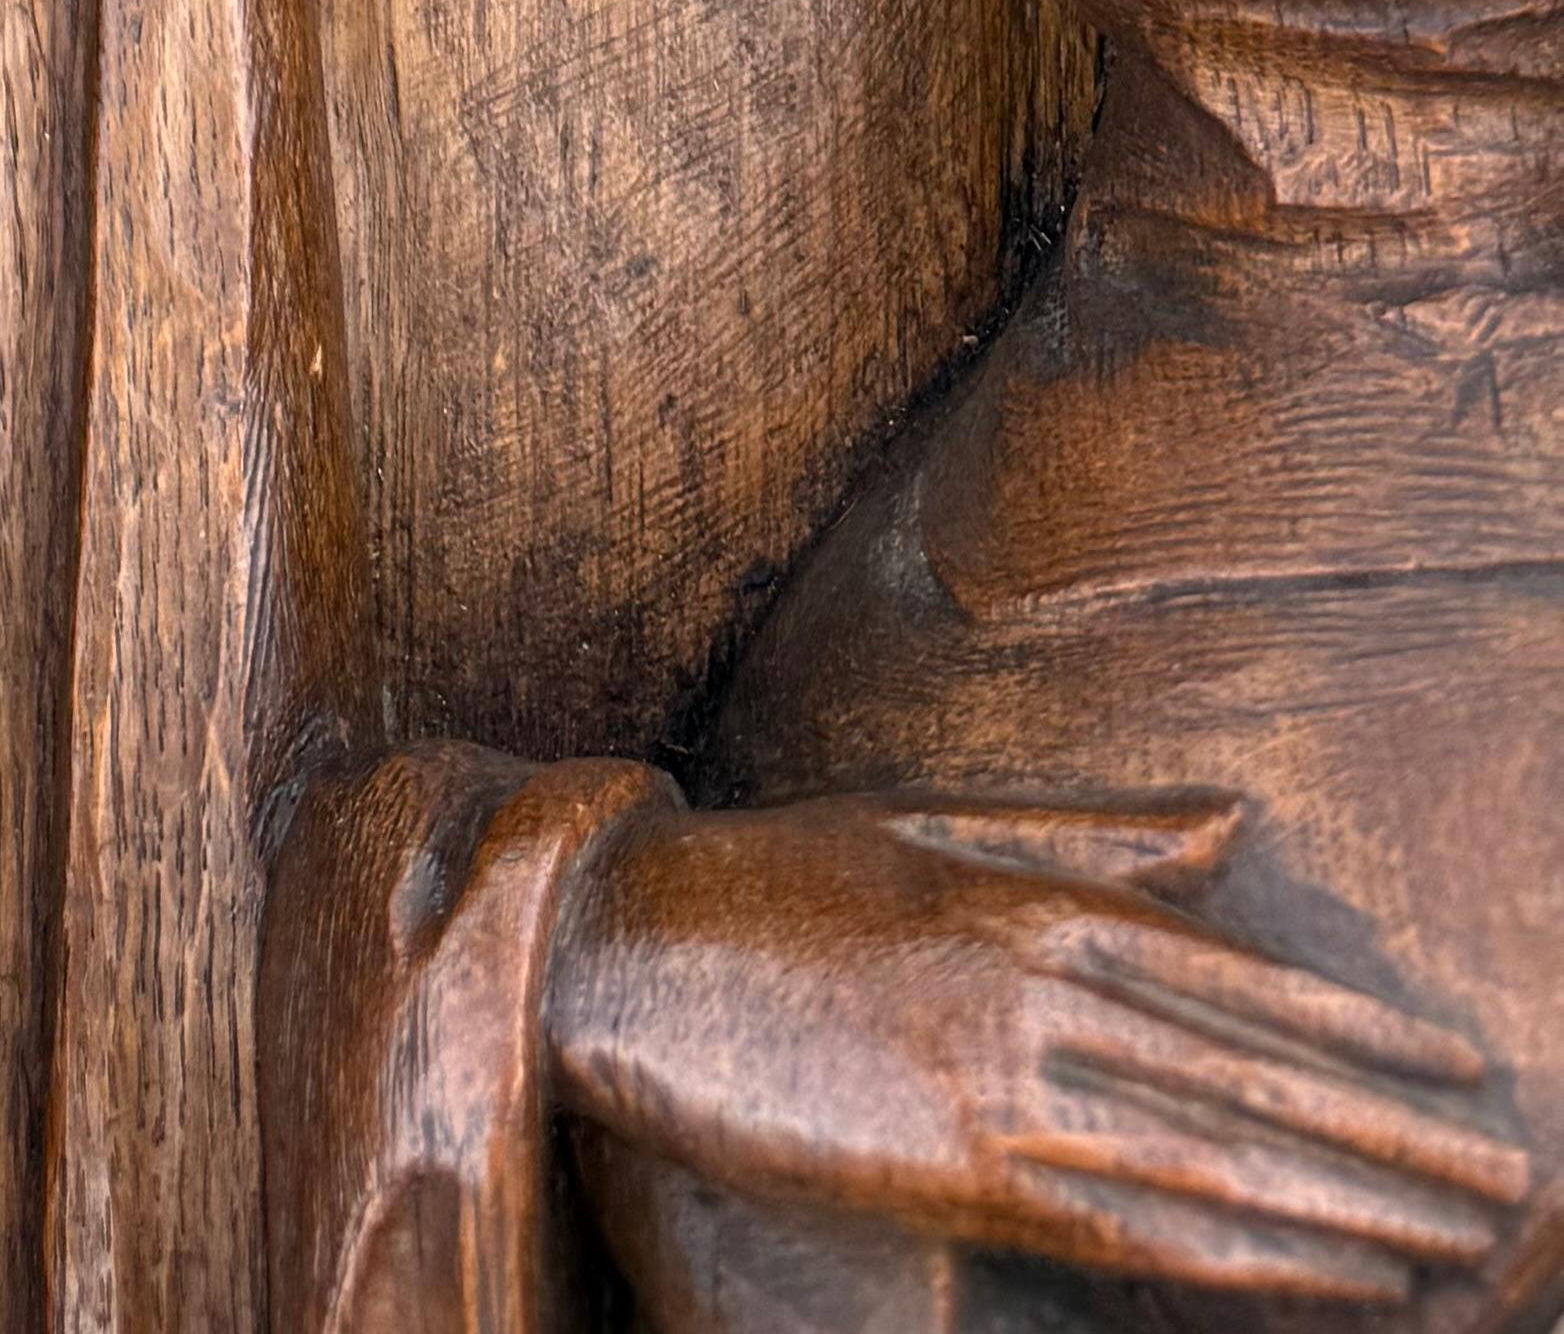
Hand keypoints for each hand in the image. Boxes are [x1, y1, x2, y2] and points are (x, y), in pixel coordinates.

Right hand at [547, 790, 1530, 1302]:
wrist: (623, 940)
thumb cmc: (779, 876)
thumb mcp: (932, 821)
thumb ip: (1085, 832)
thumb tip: (1226, 827)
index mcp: (1035, 899)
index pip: (1239, 980)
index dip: (1362, 1032)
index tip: (1461, 1075)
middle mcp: (1040, 988)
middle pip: (1255, 1074)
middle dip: (1394, 1132)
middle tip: (1506, 1173)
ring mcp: (1002, 1081)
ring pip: (1220, 1158)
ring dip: (1354, 1205)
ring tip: (1455, 1236)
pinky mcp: (958, 1169)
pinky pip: (1138, 1230)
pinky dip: (1253, 1258)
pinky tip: (1333, 1276)